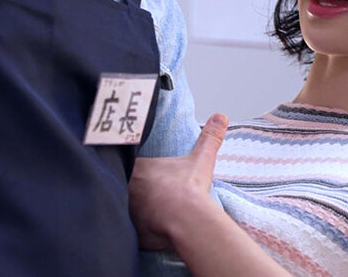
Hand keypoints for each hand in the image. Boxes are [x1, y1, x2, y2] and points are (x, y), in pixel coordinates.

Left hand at [129, 113, 228, 249]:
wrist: (185, 218)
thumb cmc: (190, 187)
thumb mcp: (202, 158)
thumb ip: (209, 137)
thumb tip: (221, 116)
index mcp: (141, 167)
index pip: (134, 166)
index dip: (143, 172)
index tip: (154, 178)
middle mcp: (128, 186)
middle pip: (126, 186)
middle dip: (137, 191)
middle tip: (155, 197)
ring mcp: (127, 209)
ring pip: (126, 207)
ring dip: (136, 210)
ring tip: (152, 215)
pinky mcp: (130, 230)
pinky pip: (130, 230)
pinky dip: (138, 230)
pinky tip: (150, 231)